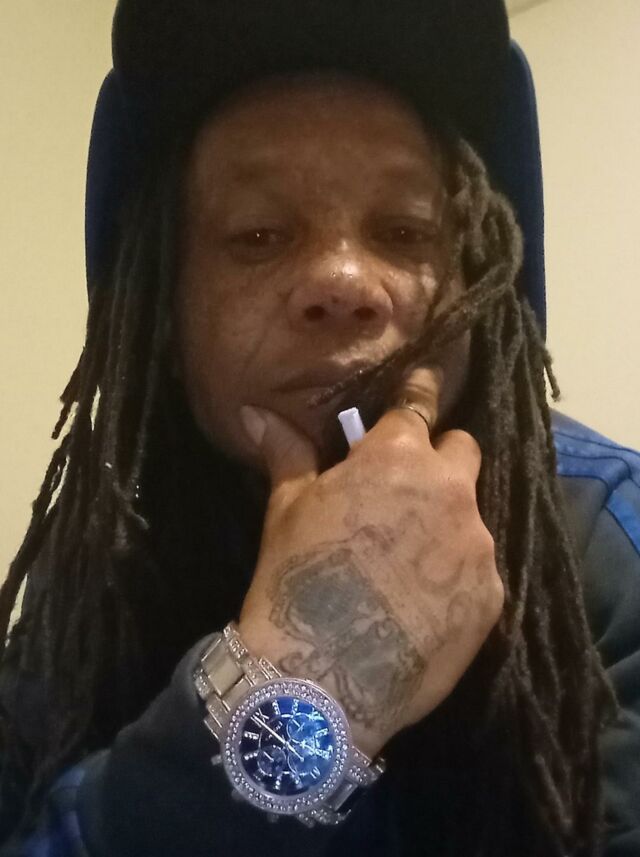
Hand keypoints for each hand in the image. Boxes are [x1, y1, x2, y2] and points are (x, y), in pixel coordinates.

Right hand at [238, 367, 503, 758]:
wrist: (321, 677)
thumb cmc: (297, 576)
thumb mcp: (287, 509)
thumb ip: (287, 451)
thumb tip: (257, 410)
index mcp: (399, 457)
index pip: (420, 404)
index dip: (419, 395)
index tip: (424, 389)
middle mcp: (450, 491)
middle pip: (463, 451)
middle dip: (440, 461)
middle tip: (405, 493)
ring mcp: (477, 546)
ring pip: (471, 516)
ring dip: (445, 525)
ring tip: (406, 565)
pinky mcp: (491, 597)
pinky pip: (478, 571)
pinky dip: (455, 578)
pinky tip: (421, 606)